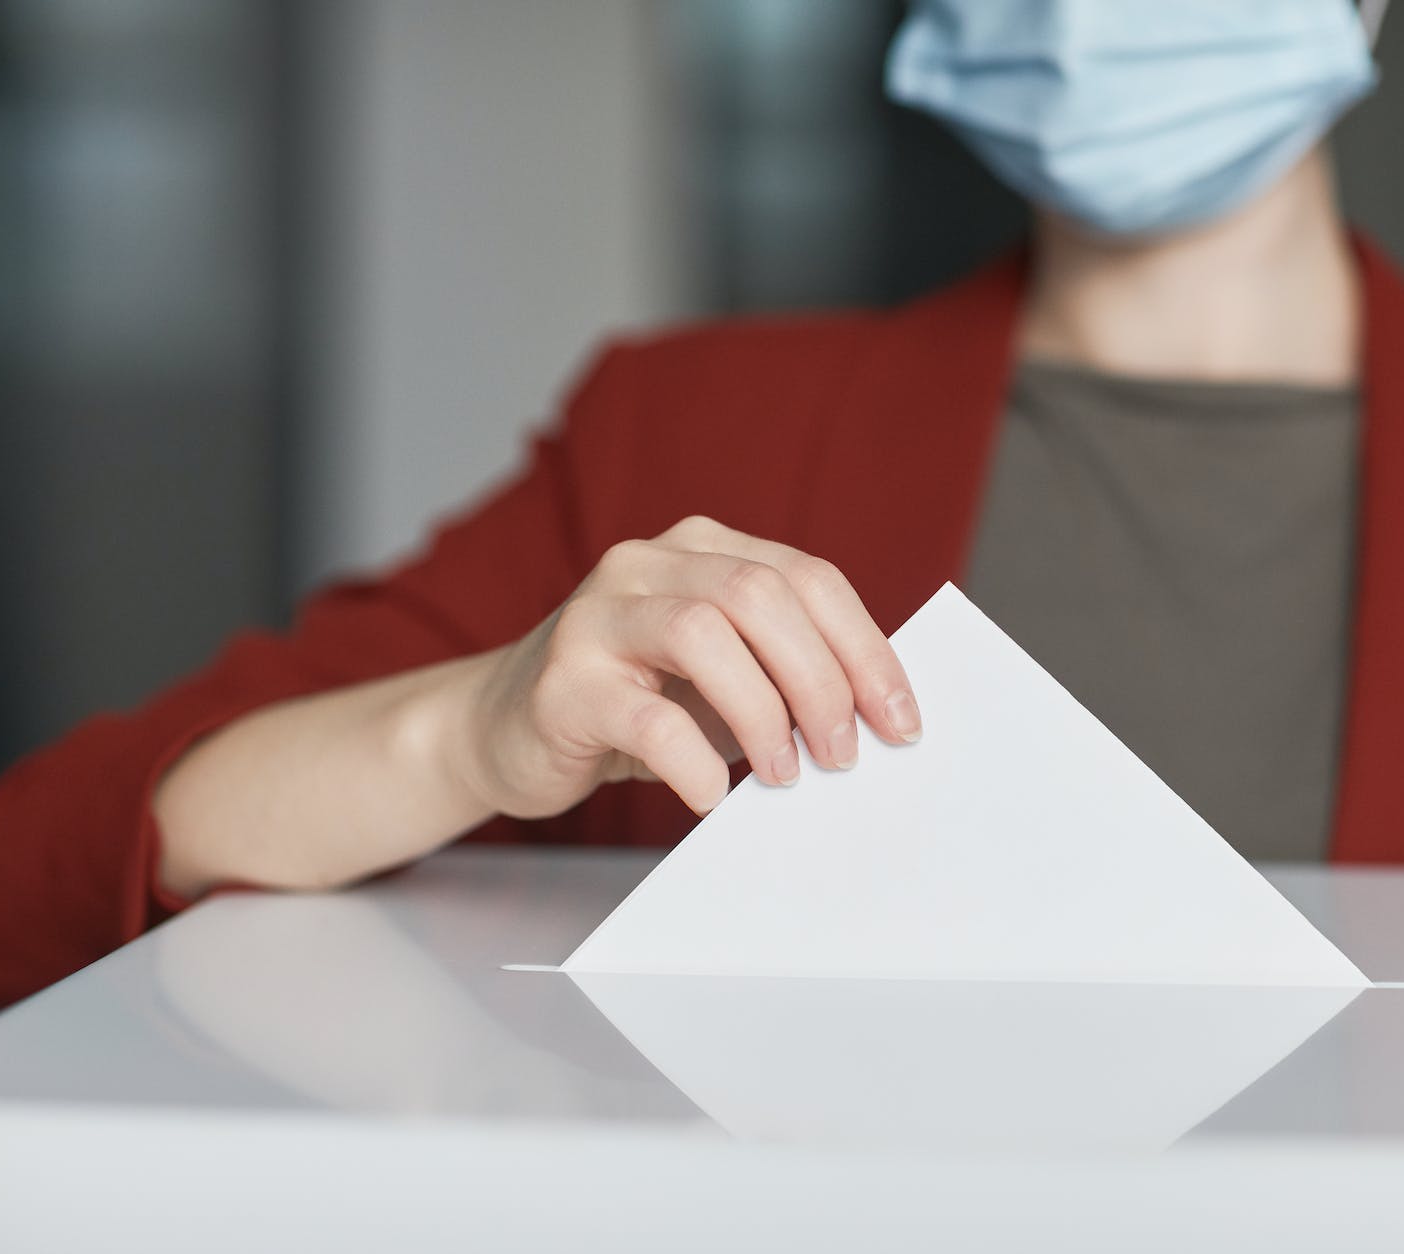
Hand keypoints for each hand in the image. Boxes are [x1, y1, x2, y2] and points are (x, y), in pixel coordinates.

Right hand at [455, 516, 922, 817]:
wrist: (502, 731)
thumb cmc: (635, 704)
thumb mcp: (720, 674)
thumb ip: (784, 670)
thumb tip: (877, 715)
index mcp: (701, 550)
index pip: (806, 578)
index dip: (864, 648)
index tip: (901, 719)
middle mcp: (646, 564)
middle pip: (759, 595)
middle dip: (820, 680)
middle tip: (843, 753)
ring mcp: (596, 615)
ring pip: (701, 635)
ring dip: (762, 714)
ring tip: (784, 774)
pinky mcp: (560, 683)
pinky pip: (646, 717)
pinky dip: (695, 762)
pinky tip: (709, 795)